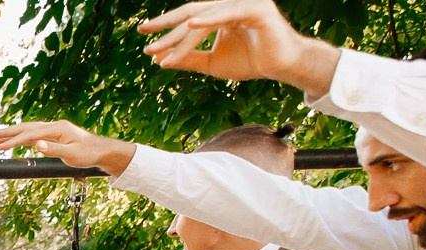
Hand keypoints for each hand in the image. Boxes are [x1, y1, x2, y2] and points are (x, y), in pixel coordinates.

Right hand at [0, 120, 135, 176]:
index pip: (30, 135)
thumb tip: (36, 144)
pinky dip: (21, 136)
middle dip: (7, 132)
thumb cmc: (88, 153)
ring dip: (12, 133)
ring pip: (28, 129)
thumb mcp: (71, 154)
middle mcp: (54, 126)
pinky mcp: (54, 135)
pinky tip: (14, 140)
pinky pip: (33, 134)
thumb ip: (53, 149)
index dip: (13, 141)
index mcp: (57, 129)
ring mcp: (53, 129)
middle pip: (26, 127)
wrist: (101, 150)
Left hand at [137, 0, 339, 95]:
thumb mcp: (212, 63)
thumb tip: (159, 59)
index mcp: (220, 13)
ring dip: (181, 34)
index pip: (189, 18)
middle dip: (167, 26)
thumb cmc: (251, 62)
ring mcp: (243, 3)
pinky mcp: (256, 8)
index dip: (167, 28)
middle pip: (192, 13)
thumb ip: (188, 58)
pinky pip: (227, 13)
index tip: (145, 39)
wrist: (281, 66)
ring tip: (160, 48)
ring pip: (205, 18)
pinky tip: (191, 24)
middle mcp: (230, 4)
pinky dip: (208, 19)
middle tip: (144, 35)